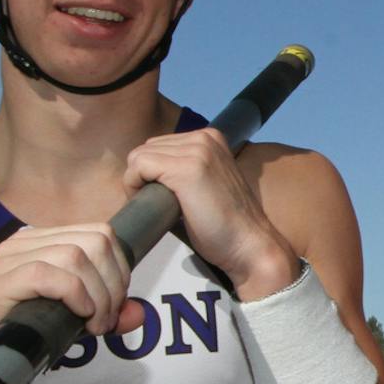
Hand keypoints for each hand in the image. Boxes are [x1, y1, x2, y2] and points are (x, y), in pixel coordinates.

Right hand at [0, 224, 142, 364]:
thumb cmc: (23, 337)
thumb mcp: (76, 321)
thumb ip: (109, 313)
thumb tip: (139, 313)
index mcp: (42, 242)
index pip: (100, 234)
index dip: (120, 270)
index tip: (115, 306)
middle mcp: (22, 243)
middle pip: (93, 242)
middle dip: (112, 284)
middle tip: (104, 321)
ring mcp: (4, 261)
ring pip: (74, 256)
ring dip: (96, 296)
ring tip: (92, 326)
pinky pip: (45, 274)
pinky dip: (73, 295)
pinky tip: (77, 317)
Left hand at [124, 129, 297, 298]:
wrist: (249, 245)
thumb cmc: (227, 226)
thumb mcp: (208, 184)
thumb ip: (185, 169)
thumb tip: (148, 174)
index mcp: (211, 138)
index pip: (159, 145)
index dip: (151, 173)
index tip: (162, 196)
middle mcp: (204, 138)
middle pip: (146, 148)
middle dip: (143, 176)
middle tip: (158, 204)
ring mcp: (197, 151)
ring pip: (139, 156)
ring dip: (138, 182)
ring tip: (158, 206)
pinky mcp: (186, 169)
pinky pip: (139, 166)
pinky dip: (134, 186)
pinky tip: (152, 204)